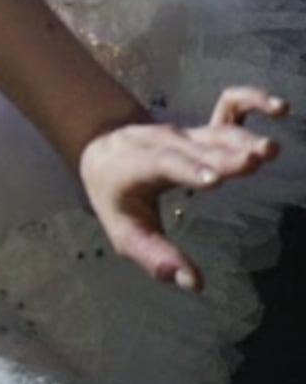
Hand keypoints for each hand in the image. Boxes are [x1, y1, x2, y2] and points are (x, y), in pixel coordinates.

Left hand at [77, 85, 288, 292]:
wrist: (104, 150)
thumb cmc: (115, 197)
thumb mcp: (124, 231)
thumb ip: (155, 257)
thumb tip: (193, 283)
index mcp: (137, 164)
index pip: (164, 164)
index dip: (188, 169)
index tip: (214, 179)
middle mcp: (164, 143)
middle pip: (196, 146)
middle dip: (225, 155)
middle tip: (255, 160)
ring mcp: (186, 133)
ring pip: (216, 131)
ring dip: (244, 137)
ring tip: (272, 150)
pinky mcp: (202, 129)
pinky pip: (229, 108)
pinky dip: (251, 101)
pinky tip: (279, 108)